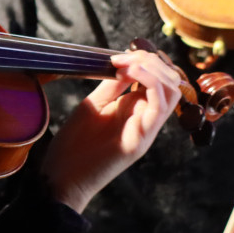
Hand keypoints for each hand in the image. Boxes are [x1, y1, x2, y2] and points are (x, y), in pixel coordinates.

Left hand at [40, 49, 182, 213]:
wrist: (61, 178)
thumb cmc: (73, 144)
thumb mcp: (93, 105)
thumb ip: (112, 86)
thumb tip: (125, 62)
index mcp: (134, 111)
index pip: (158, 80)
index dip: (146, 60)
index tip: (120, 54)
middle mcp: (146, 120)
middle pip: (170, 83)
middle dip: (153, 61)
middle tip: (125, 57)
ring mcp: (146, 131)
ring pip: (172, 93)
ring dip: (154, 70)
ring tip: (130, 64)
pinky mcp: (140, 141)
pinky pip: (160, 108)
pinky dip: (151, 84)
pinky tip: (132, 73)